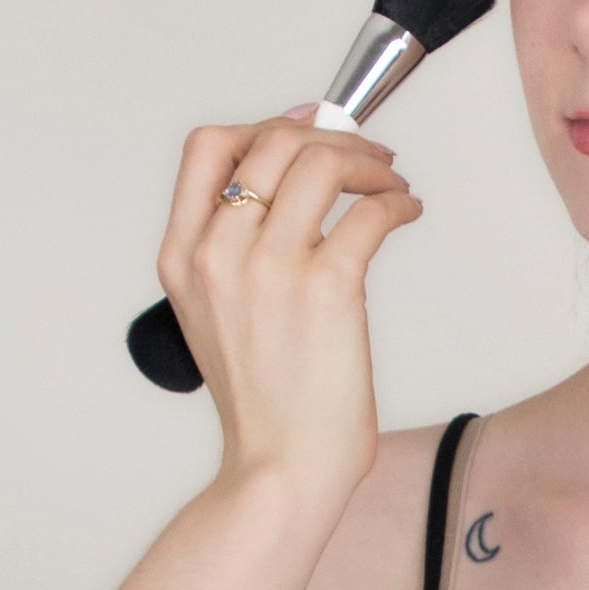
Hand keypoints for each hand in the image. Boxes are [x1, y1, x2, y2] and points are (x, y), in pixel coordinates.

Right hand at [153, 111, 419, 509]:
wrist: (281, 465)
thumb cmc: (265, 400)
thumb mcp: (217, 314)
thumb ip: (235, 249)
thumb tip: (295, 184)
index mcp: (183, 257)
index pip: (208, 149)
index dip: (264, 124)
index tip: (305, 126)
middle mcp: (218, 254)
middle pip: (270, 142)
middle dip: (330, 137)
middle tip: (365, 157)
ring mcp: (269, 269)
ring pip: (320, 163)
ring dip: (369, 162)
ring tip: (389, 184)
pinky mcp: (326, 288)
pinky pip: (371, 213)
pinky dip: (398, 203)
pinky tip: (406, 213)